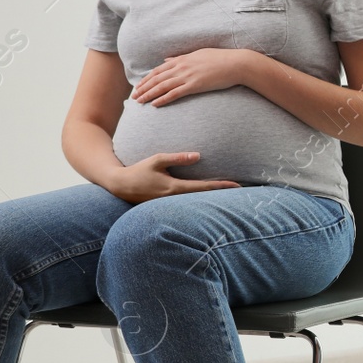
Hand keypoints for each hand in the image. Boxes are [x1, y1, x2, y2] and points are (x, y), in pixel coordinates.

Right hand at [106, 152, 242, 203]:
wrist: (120, 186)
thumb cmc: (139, 171)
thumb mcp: (157, 160)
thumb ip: (177, 158)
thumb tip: (198, 156)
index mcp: (173, 188)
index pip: (202, 187)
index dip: (220, 186)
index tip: (236, 186)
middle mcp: (174, 199)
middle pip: (203, 198)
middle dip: (222, 196)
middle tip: (242, 192)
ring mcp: (170, 205)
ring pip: (196, 203)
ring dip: (212, 199)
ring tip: (230, 196)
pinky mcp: (167, 206)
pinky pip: (188, 204)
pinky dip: (200, 201)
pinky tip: (210, 199)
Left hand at [132, 48, 253, 106]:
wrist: (236, 63)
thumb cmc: (220, 58)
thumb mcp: (198, 54)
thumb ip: (181, 58)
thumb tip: (167, 60)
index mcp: (182, 59)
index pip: (158, 70)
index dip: (146, 79)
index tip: (138, 86)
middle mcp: (181, 67)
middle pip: (157, 79)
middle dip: (143, 88)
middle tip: (134, 97)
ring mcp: (187, 76)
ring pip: (162, 86)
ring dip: (149, 95)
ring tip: (140, 102)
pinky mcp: (195, 85)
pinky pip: (175, 93)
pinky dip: (163, 99)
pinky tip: (156, 104)